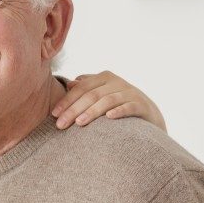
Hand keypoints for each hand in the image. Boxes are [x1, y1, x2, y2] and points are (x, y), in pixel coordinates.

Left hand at [51, 70, 166, 131]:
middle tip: (60, 124)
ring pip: (108, 101)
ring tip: (79, 123)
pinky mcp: (142, 105)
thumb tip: (70, 83)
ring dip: (92, 112)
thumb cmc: (119, 104)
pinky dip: (119, 111)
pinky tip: (109, 118)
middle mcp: (117, 82)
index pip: (81, 88)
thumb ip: (87, 88)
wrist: (149, 114)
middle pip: (91, 95)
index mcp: (104, 78)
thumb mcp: (102, 94)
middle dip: (74, 110)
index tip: (54, 114)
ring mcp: (130, 93)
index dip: (67, 100)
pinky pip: (129, 107)